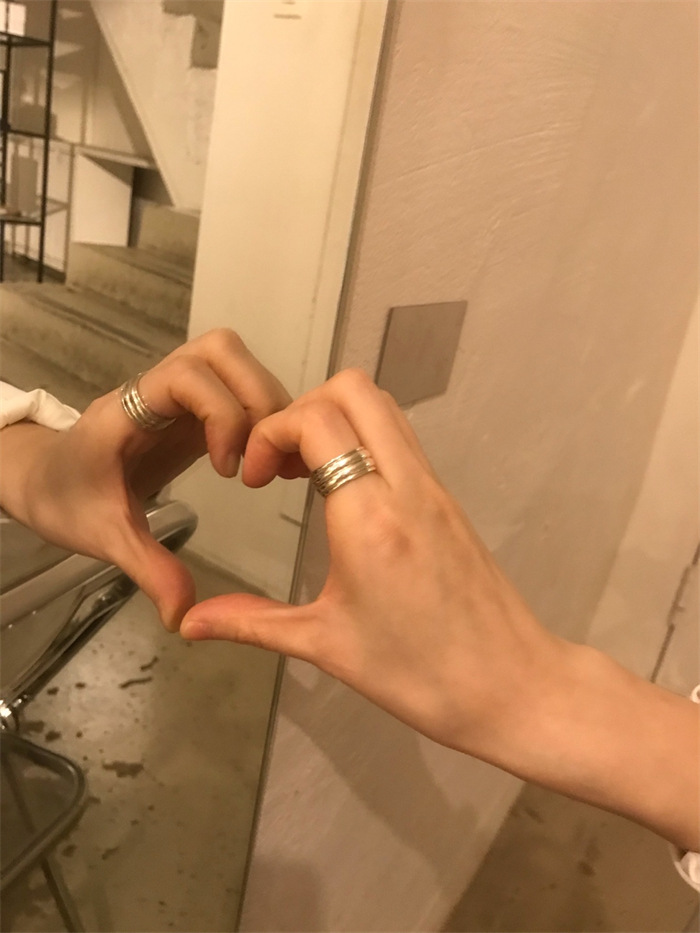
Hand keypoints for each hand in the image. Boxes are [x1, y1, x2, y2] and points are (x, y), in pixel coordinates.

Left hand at [0, 329, 300, 630]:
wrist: (44, 477)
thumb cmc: (65, 497)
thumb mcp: (104, 536)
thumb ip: (147, 568)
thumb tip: (184, 615)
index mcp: (128, 410)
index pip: (185, 375)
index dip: (220, 412)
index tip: (228, 469)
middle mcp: (156, 389)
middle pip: (219, 350)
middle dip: (256, 397)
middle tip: (261, 458)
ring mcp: (175, 394)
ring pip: (233, 361)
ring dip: (264, 402)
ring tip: (269, 459)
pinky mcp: (191, 407)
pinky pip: (234, 388)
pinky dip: (260, 414)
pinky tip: (264, 459)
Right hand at [181, 368, 561, 750]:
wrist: (514, 687)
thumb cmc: (420, 674)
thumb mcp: (325, 645)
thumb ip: (251, 623)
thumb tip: (189, 625)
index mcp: (370, 516)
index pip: (316, 420)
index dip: (269, 432)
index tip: (253, 480)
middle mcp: (406, 486)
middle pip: (354, 390)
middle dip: (301, 409)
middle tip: (278, 464)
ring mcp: (434, 488)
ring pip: (383, 409)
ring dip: (335, 420)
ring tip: (304, 474)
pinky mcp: (448, 500)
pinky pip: (402, 441)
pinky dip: (363, 442)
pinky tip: (343, 494)